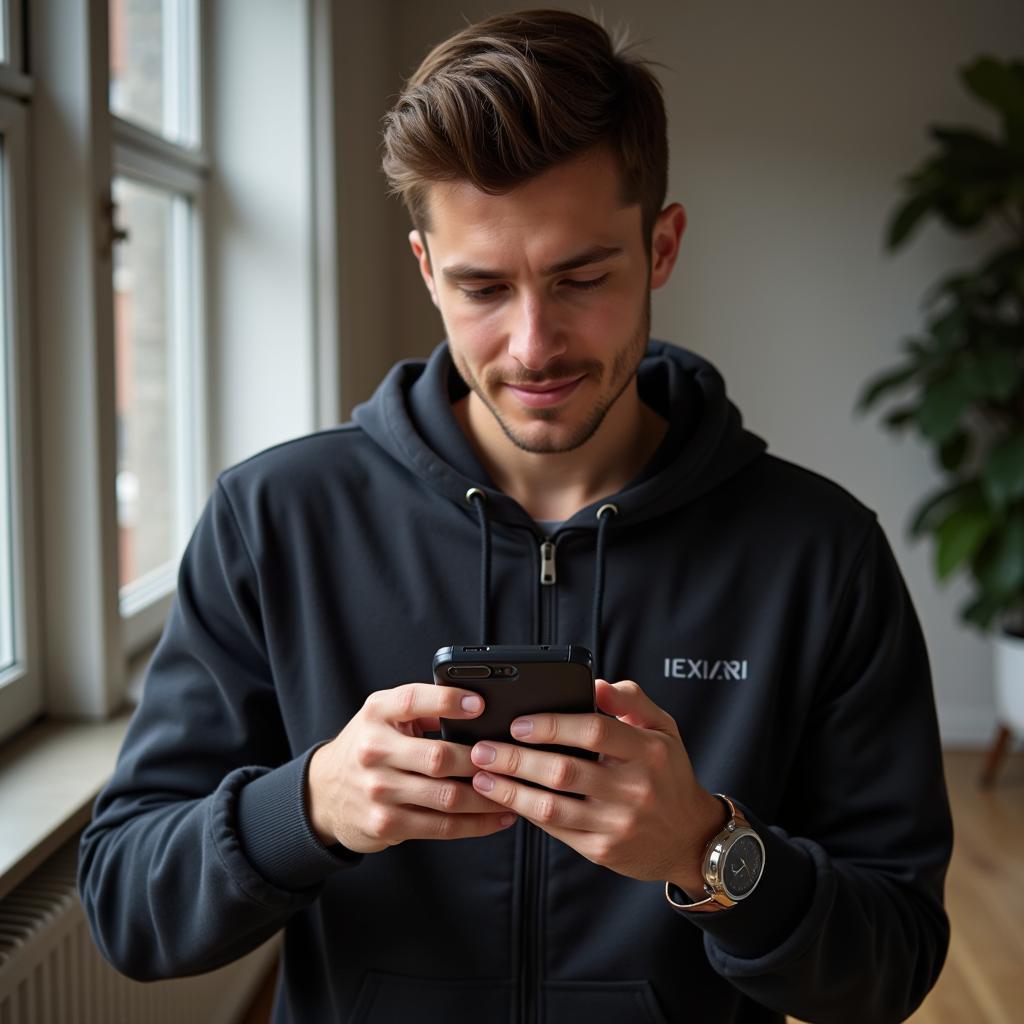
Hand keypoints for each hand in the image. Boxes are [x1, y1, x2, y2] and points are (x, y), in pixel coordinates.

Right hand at [307, 683, 516, 853]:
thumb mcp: (385, 716)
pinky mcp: (386, 823)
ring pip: (446, 796)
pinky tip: (498, 818)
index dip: (448, 701)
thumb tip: (479, 709)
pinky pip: (441, 826)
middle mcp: (374, 750)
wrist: (325, 792)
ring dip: (487, 796)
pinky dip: (477, 824)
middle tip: (513, 759)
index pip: (413, 700)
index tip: (481, 704)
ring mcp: (378, 790)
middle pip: (438, 757)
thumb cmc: (370, 745)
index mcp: (377, 713)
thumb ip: (423, 709)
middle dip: (481, 760)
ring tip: (515, 790)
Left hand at [468, 679, 724, 891]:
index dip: (552, 725)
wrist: (690, 838)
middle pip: (564, 771)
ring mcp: (617, 823)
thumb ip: (630, 699)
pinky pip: (556, 830)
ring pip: (552, 806)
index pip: (594, 731)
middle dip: (516, 759)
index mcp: (647, 751)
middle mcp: (634, 789)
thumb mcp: (663, 728)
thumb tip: (595, 683)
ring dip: (510, 790)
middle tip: (482, 749)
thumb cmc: (667, 773)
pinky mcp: (602, 849)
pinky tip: (505, 798)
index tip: (518, 722)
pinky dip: (526, 812)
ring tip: (480, 776)